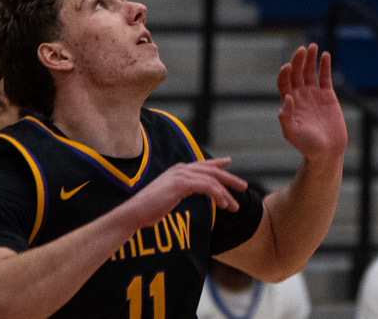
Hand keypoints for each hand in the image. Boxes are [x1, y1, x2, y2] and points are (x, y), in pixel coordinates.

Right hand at [123, 158, 246, 231]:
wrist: (134, 213)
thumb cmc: (149, 209)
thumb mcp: (169, 196)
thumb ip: (181, 191)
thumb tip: (191, 191)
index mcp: (178, 170)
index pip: (203, 165)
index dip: (217, 164)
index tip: (228, 163)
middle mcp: (181, 169)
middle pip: (212, 170)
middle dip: (230, 179)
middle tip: (243, 186)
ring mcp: (181, 175)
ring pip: (212, 180)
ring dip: (226, 194)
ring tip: (234, 206)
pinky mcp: (181, 184)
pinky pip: (207, 187)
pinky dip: (217, 195)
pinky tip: (223, 205)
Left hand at [274, 45, 346, 165]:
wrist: (326, 151)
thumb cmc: (307, 145)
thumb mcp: (292, 133)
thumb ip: (287, 117)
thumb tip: (286, 98)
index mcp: (289, 103)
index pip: (284, 82)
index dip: (285, 73)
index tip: (288, 66)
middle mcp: (300, 95)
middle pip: (297, 72)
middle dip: (298, 60)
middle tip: (302, 50)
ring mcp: (314, 94)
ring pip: (310, 71)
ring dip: (311, 58)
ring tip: (313, 46)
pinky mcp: (328, 95)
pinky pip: (325, 76)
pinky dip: (325, 66)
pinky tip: (325, 55)